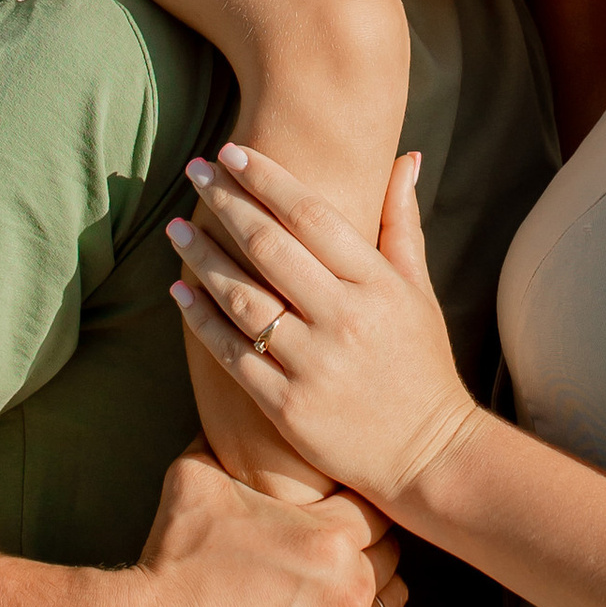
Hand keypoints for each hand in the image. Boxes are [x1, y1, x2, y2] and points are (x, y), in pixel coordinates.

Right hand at [127, 443, 405, 606]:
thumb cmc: (176, 557)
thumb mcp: (200, 475)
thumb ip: (231, 438)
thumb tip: (236, 401)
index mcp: (331, 536)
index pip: (374, 507)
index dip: (353, 503)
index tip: (334, 506)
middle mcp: (350, 587)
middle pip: (389, 551)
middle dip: (364, 543)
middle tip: (330, 543)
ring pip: (392, 596)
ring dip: (373, 584)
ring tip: (337, 578)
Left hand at [167, 146, 482, 519]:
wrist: (429, 454)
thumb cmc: (420, 364)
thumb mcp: (419, 290)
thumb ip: (402, 223)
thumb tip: (405, 158)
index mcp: (376, 283)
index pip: (312, 214)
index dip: (267, 179)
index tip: (233, 152)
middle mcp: (344, 318)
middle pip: (269, 246)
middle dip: (226, 202)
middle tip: (194, 170)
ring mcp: (313, 364)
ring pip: (242, 298)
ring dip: (202, 257)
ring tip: (176, 228)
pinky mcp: (287, 406)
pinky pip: (232, 354)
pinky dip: (201, 319)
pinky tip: (180, 291)